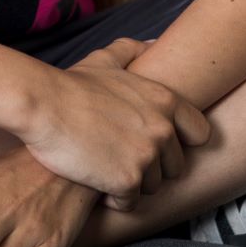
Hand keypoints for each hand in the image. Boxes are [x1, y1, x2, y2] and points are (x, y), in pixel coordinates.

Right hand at [23, 38, 209, 207]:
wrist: (43, 105)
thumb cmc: (71, 85)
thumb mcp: (105, 60)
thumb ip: (133, 51)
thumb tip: (153, 43)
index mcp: (165, 101)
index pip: (201, 133)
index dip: (181, 143)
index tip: (158, 145)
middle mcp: (164, 129)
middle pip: (175, 166)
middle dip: (153, 167)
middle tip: (122, 159)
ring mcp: (148, 156)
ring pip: (154, 187)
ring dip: (133, 184)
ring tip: (107, 170)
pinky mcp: (128, 180)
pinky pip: (131, 203)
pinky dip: (115, 200)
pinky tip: (97, 185)